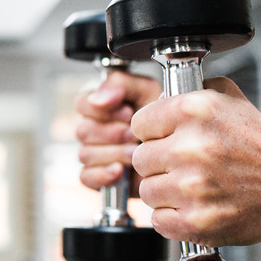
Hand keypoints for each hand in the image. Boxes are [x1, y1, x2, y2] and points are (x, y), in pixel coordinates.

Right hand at [74, 70, 160, 192]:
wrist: (177, 155)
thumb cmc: (163, 120)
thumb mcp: (147, 90)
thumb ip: (121, 83)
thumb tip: (97, 98)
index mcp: (101, 106)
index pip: (82, 103)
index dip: (102, 110)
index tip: (127, 112)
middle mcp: (93, 129)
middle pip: (83, 130)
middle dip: (113, 133)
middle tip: (134, 135)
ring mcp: (93, 154)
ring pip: (85, 154)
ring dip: (113, 153)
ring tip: (135, 152)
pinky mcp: (96, 177)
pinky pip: (86, 176)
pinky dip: (103, 174)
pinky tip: (121, 170)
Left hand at [130, 77, 260, 245]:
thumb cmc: (259, 143)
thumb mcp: (227, 98)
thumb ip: (188, 90)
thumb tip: (158, 97)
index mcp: (193, 111)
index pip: (139, 123)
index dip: (154, 132)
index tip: (168, 139)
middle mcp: (190, 147)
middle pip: (140, 158)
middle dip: (159, 162)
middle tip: (184, 165)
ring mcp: (192, 187)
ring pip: (147, 190)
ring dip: (165, 190)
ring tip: (192, 186)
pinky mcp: (196, 221)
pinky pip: (157, 219)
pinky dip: (172, 216)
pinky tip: (193, 206)